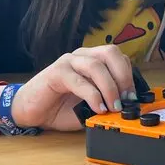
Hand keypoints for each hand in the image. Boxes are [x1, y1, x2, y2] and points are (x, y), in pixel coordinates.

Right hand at [10, 46, 136, 130]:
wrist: (30, 111)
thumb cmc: (60, 107)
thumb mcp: (90, 106)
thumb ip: (106, 102)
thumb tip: (127, 109)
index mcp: (93, 60)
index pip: (118, 58)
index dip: (129, 76)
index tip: (133, 98)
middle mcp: (82, 56)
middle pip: (110, 53)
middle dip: (124, 76)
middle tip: (127, 99)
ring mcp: (68, 62)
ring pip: (96, 65)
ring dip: (109, 87)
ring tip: (113, 107)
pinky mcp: (56, 73)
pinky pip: (79, 80)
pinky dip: (92, 95)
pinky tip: (98, 108)